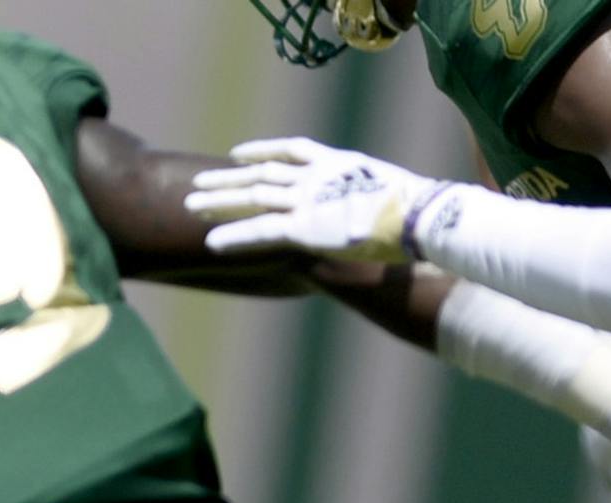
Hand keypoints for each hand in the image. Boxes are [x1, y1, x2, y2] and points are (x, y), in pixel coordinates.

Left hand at [185, 137, 444, 261]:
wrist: (422, 218)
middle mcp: (318, 178)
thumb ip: (365, 203)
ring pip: (254, 196)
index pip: (292, 151)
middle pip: (262, 174)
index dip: (263, 151)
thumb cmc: (417, 216)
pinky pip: (261, 231)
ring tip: (188, 205)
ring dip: (219, 202)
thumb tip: (368, 217)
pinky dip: (235, 236)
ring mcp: (309, 200)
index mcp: (339, 165)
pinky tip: (210, 242)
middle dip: (227, 180)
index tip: (238, 154)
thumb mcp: (387, 200)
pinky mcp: (304, 227)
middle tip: (196, 184)